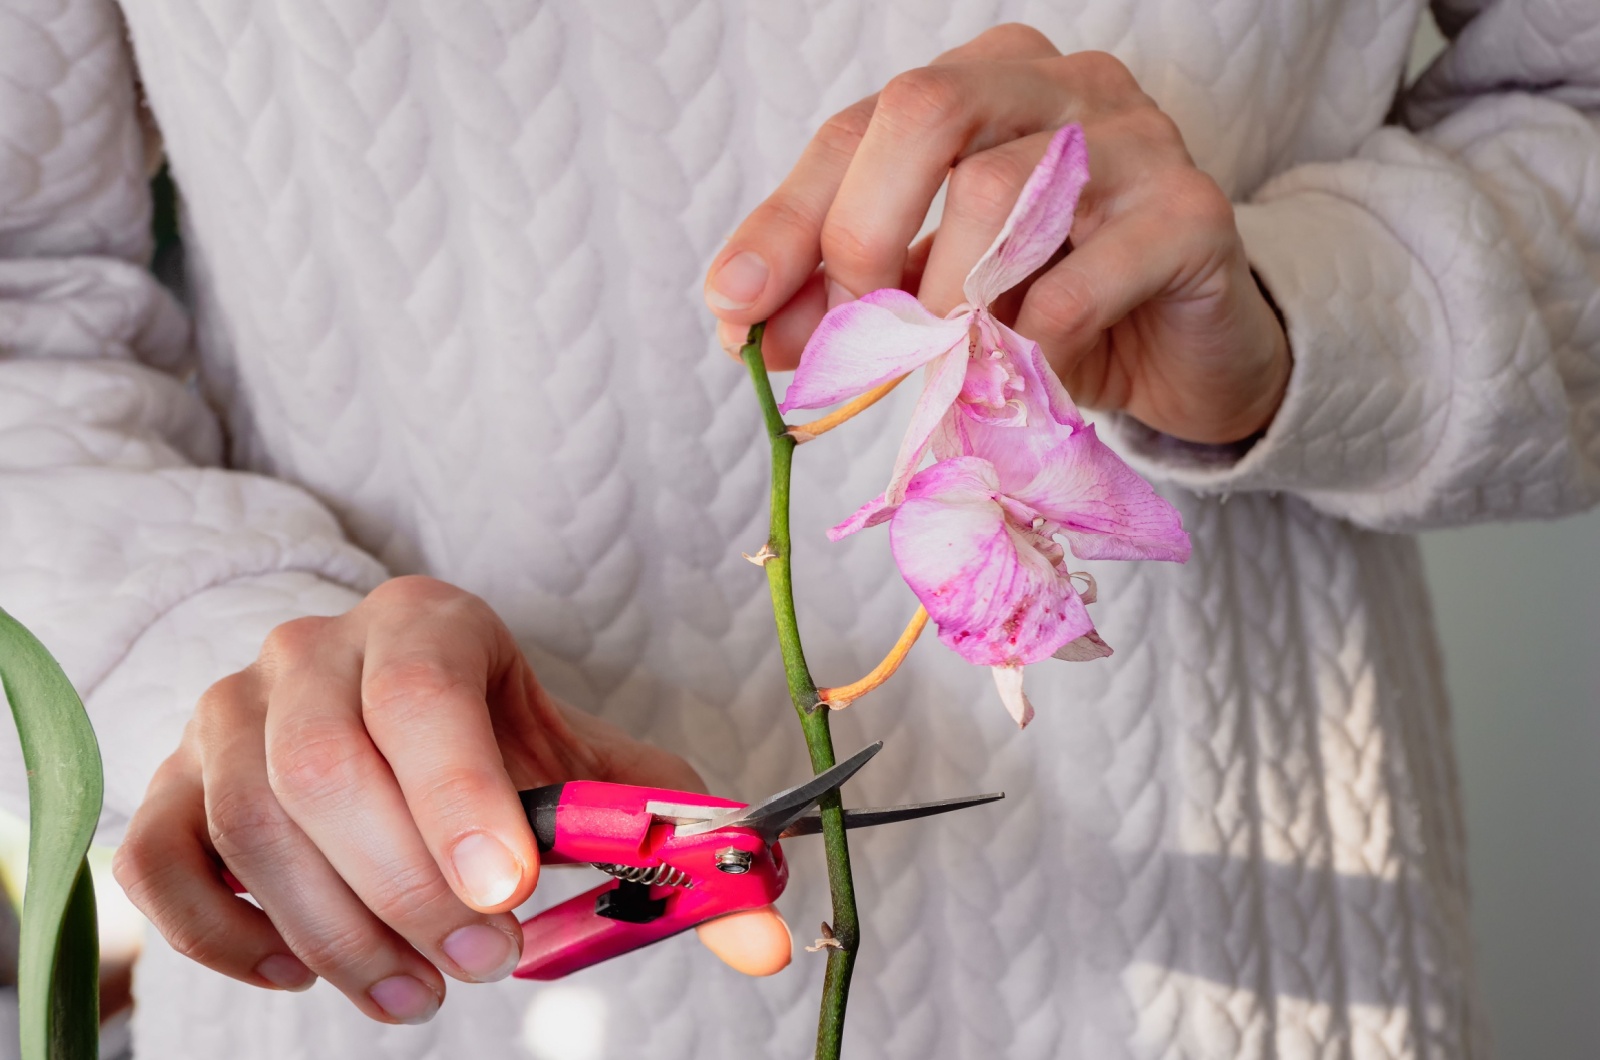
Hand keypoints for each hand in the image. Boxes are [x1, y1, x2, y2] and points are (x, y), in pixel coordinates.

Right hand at [113, 576, 790, 1024]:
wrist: (384, 719)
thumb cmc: (496, 747)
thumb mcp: (589, 773)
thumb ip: (674, 844)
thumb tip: (766, 935)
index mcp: (425, 623)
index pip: (423, 692)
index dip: (458, 796)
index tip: (507, 896)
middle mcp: (312, 650)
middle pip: (326, 771)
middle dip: (407, 889)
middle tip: (481, 964)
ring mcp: (228, 710)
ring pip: (252, 828)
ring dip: (335, 933)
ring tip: (416, 991)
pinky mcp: (173, 779)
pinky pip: (161, 862)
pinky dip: (221, 935)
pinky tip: (295, 968)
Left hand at [704, 24, 1288, 445]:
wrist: (1189, 355)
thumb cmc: (1054, 311)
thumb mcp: (934, 301)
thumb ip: (850, 300)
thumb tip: (747, 330)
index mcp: (984, 84)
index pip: (859, 127)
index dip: (787, 220)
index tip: (732, 307)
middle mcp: (1058, 85)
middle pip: (925, 109)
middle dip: (860, 231)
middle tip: (864, 327)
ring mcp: (1134, 137)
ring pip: (998, 188)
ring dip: (946, 298)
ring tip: (954, 357)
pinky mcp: (1191, 213)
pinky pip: (1083, 275)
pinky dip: (1031, 340)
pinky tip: (1032, 366)